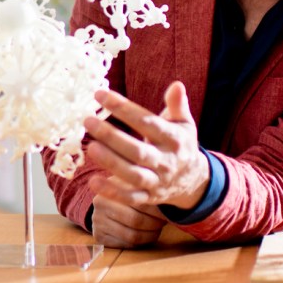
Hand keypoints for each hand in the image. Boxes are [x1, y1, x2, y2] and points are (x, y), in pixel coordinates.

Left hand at [85, 81, 208, 210]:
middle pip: (138, 151)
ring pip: (133, 174)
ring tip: (90, 148)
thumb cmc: (180, 145)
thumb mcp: (184, 124)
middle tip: (89, 121)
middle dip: (112, 137)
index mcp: (174, 140)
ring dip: (111, 163)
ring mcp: (158, 181)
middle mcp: (166, 161)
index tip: (101, 95)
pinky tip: (93, 182)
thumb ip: (177, 105)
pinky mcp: (148, 198)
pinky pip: (130, 197)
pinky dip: (113, 192)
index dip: (124, 109)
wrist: (193, 180)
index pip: (147, 123)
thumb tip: (176, 85)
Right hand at [90, 189, 165, 247]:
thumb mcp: (135, 186)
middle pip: (136, 220)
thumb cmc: (127, 193)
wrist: (106, 203)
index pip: (140, 203)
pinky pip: (126, 244)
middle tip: (163, 222)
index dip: (157, 211)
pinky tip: (145, 235)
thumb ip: (148, 190)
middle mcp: (101, 203)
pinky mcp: (99, 236)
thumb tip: (169, 196)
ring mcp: (98, 221)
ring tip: (157, 229)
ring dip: (150, 235)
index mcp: (113, 187)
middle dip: (155, 224)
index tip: (167, 212)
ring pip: (132, 236)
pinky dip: (140, 243)